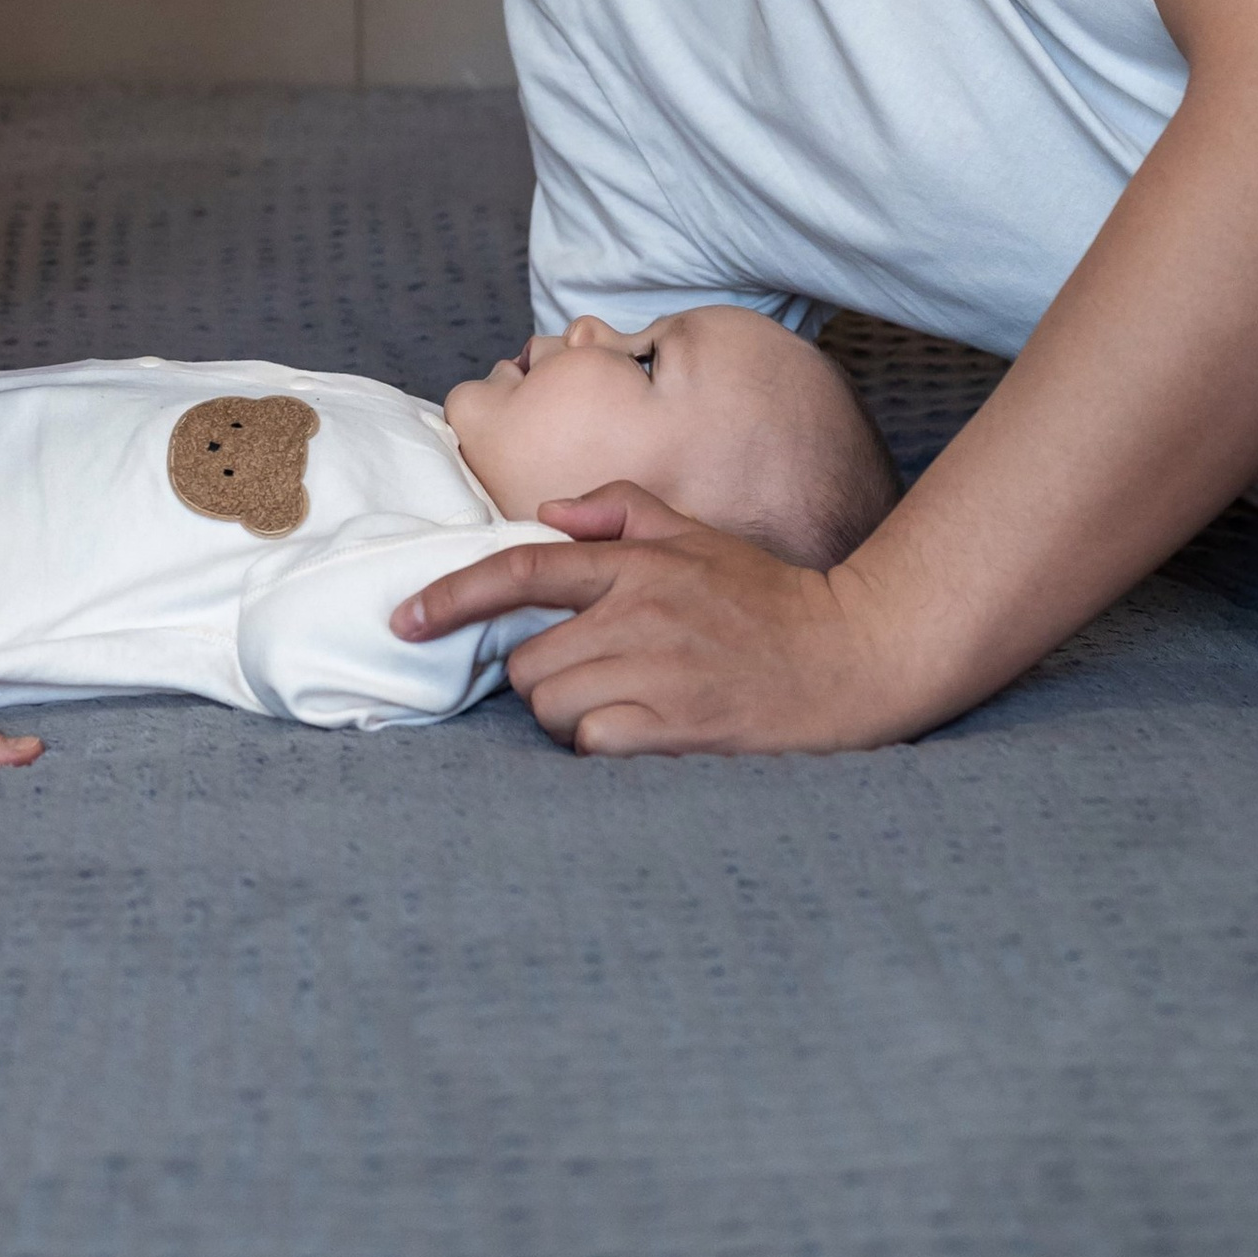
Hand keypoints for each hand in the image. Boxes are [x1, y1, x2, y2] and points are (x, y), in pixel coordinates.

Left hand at [391, 482, 901, 756]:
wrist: (853, 657)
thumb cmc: (771, 600)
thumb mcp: (699, 535)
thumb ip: (621, 510)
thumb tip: (549, 513)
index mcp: (638, 562)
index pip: (524, 567)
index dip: (452, 596)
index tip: (404, 620)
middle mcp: (638, 611)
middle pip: (527, 661)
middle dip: (550, 676)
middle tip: (609, 673)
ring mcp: (656, 670)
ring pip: (553, 707)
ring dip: (578, 715)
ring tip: (638, 702)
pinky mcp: (675, 727)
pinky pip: (591, 744)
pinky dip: (608, 747)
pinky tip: (652, 733)